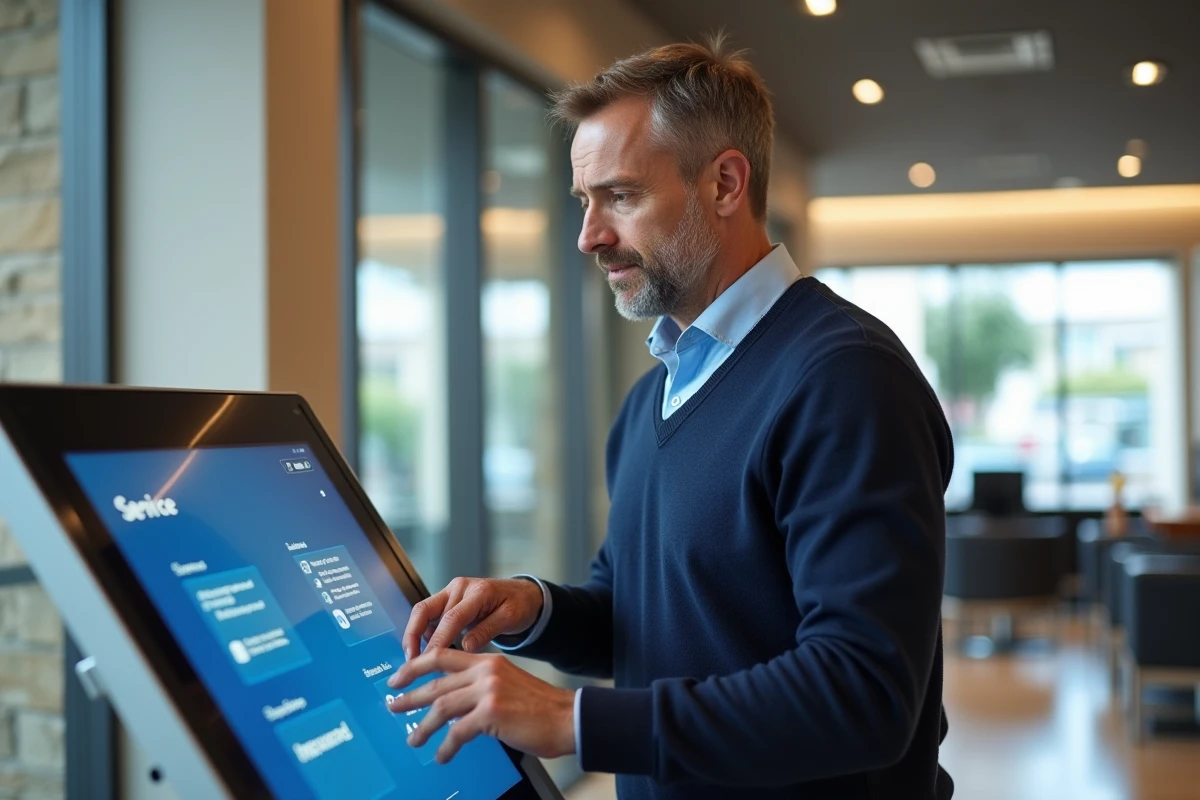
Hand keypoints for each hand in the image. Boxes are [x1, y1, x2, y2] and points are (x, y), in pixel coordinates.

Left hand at [386, 649, 574, 763]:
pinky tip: (442, 755)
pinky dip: (446, 746)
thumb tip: (453, 702)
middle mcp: (486, 671)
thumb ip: (481, 686)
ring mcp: (488, 691)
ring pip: (442, 707)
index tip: (399, 677)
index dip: (415, 666)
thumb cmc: (541, 708)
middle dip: (410, 696)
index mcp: (488, 661)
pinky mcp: (491, 713)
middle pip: (436, 682)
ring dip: (423, 726)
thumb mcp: (508, 684)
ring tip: (413, 739)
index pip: (443, 656)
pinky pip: (457, 732)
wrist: (568, 717)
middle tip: (394, 706)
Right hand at [402, 577, 543, 659]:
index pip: (451, 618)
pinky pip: (429, 616)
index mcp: (477, 591)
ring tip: (415, 661)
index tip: (428, 661)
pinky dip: (424, 633)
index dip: (437, 641)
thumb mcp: (510, 618)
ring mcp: (451, 592)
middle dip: (413, 636)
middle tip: (411, 662)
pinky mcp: (447, 600)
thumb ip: (487, 630)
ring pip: (423, 612)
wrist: (522, 594)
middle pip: (426, 611)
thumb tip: (465, 647)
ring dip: (415, 635)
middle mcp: (459, 588)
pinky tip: (427, 652)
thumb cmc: (519, 605)